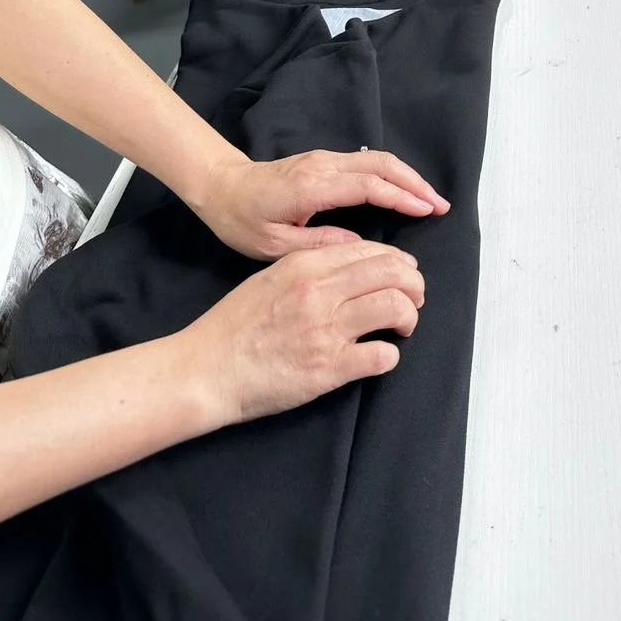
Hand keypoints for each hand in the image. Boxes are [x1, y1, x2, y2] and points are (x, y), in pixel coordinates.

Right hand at [179, 238, 425, 424]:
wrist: (206, 369)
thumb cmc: (234, 325)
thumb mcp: (270, 277)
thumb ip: (311, 267)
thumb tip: (352, 265)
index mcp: (305, 265)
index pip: (371, 251)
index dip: (397, 262)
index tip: (403, 273)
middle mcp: (320, 292)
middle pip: (393, 273)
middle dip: (414, 285)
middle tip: (414, 299)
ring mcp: (326, 330)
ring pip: (395, 307)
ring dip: (408, 316)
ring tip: (403, 326)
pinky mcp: (328, 369)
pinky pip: (382, 356)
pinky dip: (390, 355)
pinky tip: (380, 356)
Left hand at [194, 149, 450, 260]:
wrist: (220, 186)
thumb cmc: (241, 219)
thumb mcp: (274, 244)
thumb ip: (320, 244)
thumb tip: (360, 247)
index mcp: (313, 186)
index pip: (369, 185)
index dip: (402, 197)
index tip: (428, 210)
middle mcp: (323, 165)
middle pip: (382, 165)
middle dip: (415, 183)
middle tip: (441, 206)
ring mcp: (324, 159)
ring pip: (377, 159)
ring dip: (407, 177)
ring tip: (430, 200)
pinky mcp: (323, 160)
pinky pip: (367, 162)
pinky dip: (391, 174)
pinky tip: (403, 191)